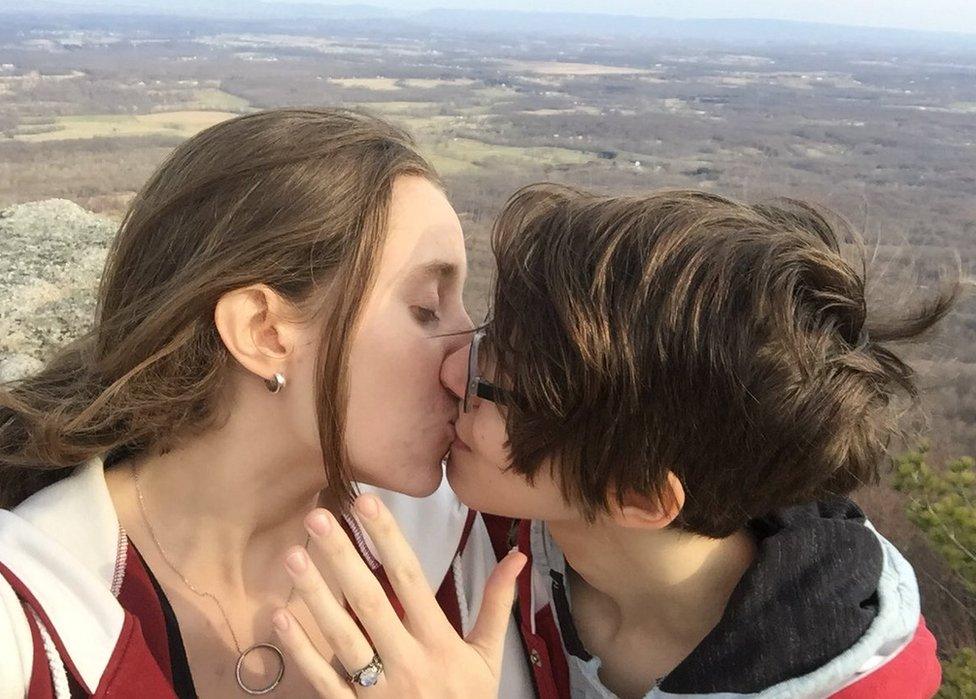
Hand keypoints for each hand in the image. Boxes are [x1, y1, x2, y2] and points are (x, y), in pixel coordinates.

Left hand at [272, 493, 526, 697]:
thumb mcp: (489, 657)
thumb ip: (496, 604)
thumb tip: (515, 556)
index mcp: (440, 643)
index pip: (411, 580)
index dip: (388, 539)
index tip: (366, 503)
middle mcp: (407, 662)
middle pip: (370, 601)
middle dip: (342, 557)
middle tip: (318, 517)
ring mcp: (377, 690)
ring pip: (341, 636)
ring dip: (315, 595)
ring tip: (293, 556)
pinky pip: (323, 680)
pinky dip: (299, 650)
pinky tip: (279, 616)